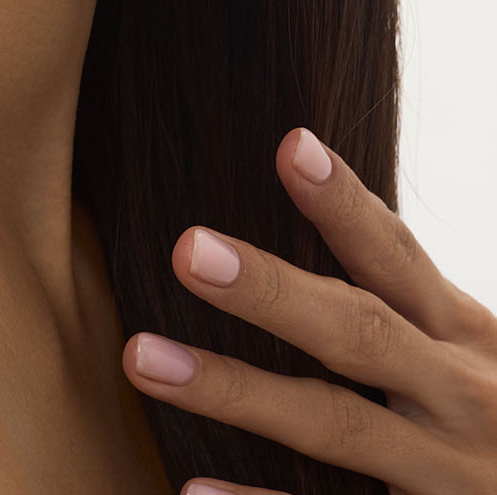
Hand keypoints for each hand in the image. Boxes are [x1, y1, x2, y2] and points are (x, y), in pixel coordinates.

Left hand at [120, 127, 496, 494]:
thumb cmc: (489, 419)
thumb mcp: (467, 351)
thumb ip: (400, 300)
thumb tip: (295, 189)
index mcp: (464, 334)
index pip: (395, 255)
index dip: (344, 203)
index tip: (290, 145)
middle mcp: (458, 396)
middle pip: (358, 332)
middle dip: (271, 290)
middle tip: (186, 248)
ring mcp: (443, 474)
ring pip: (332, 424)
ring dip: (234, 390)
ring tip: (143, 358)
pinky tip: (190, 490)